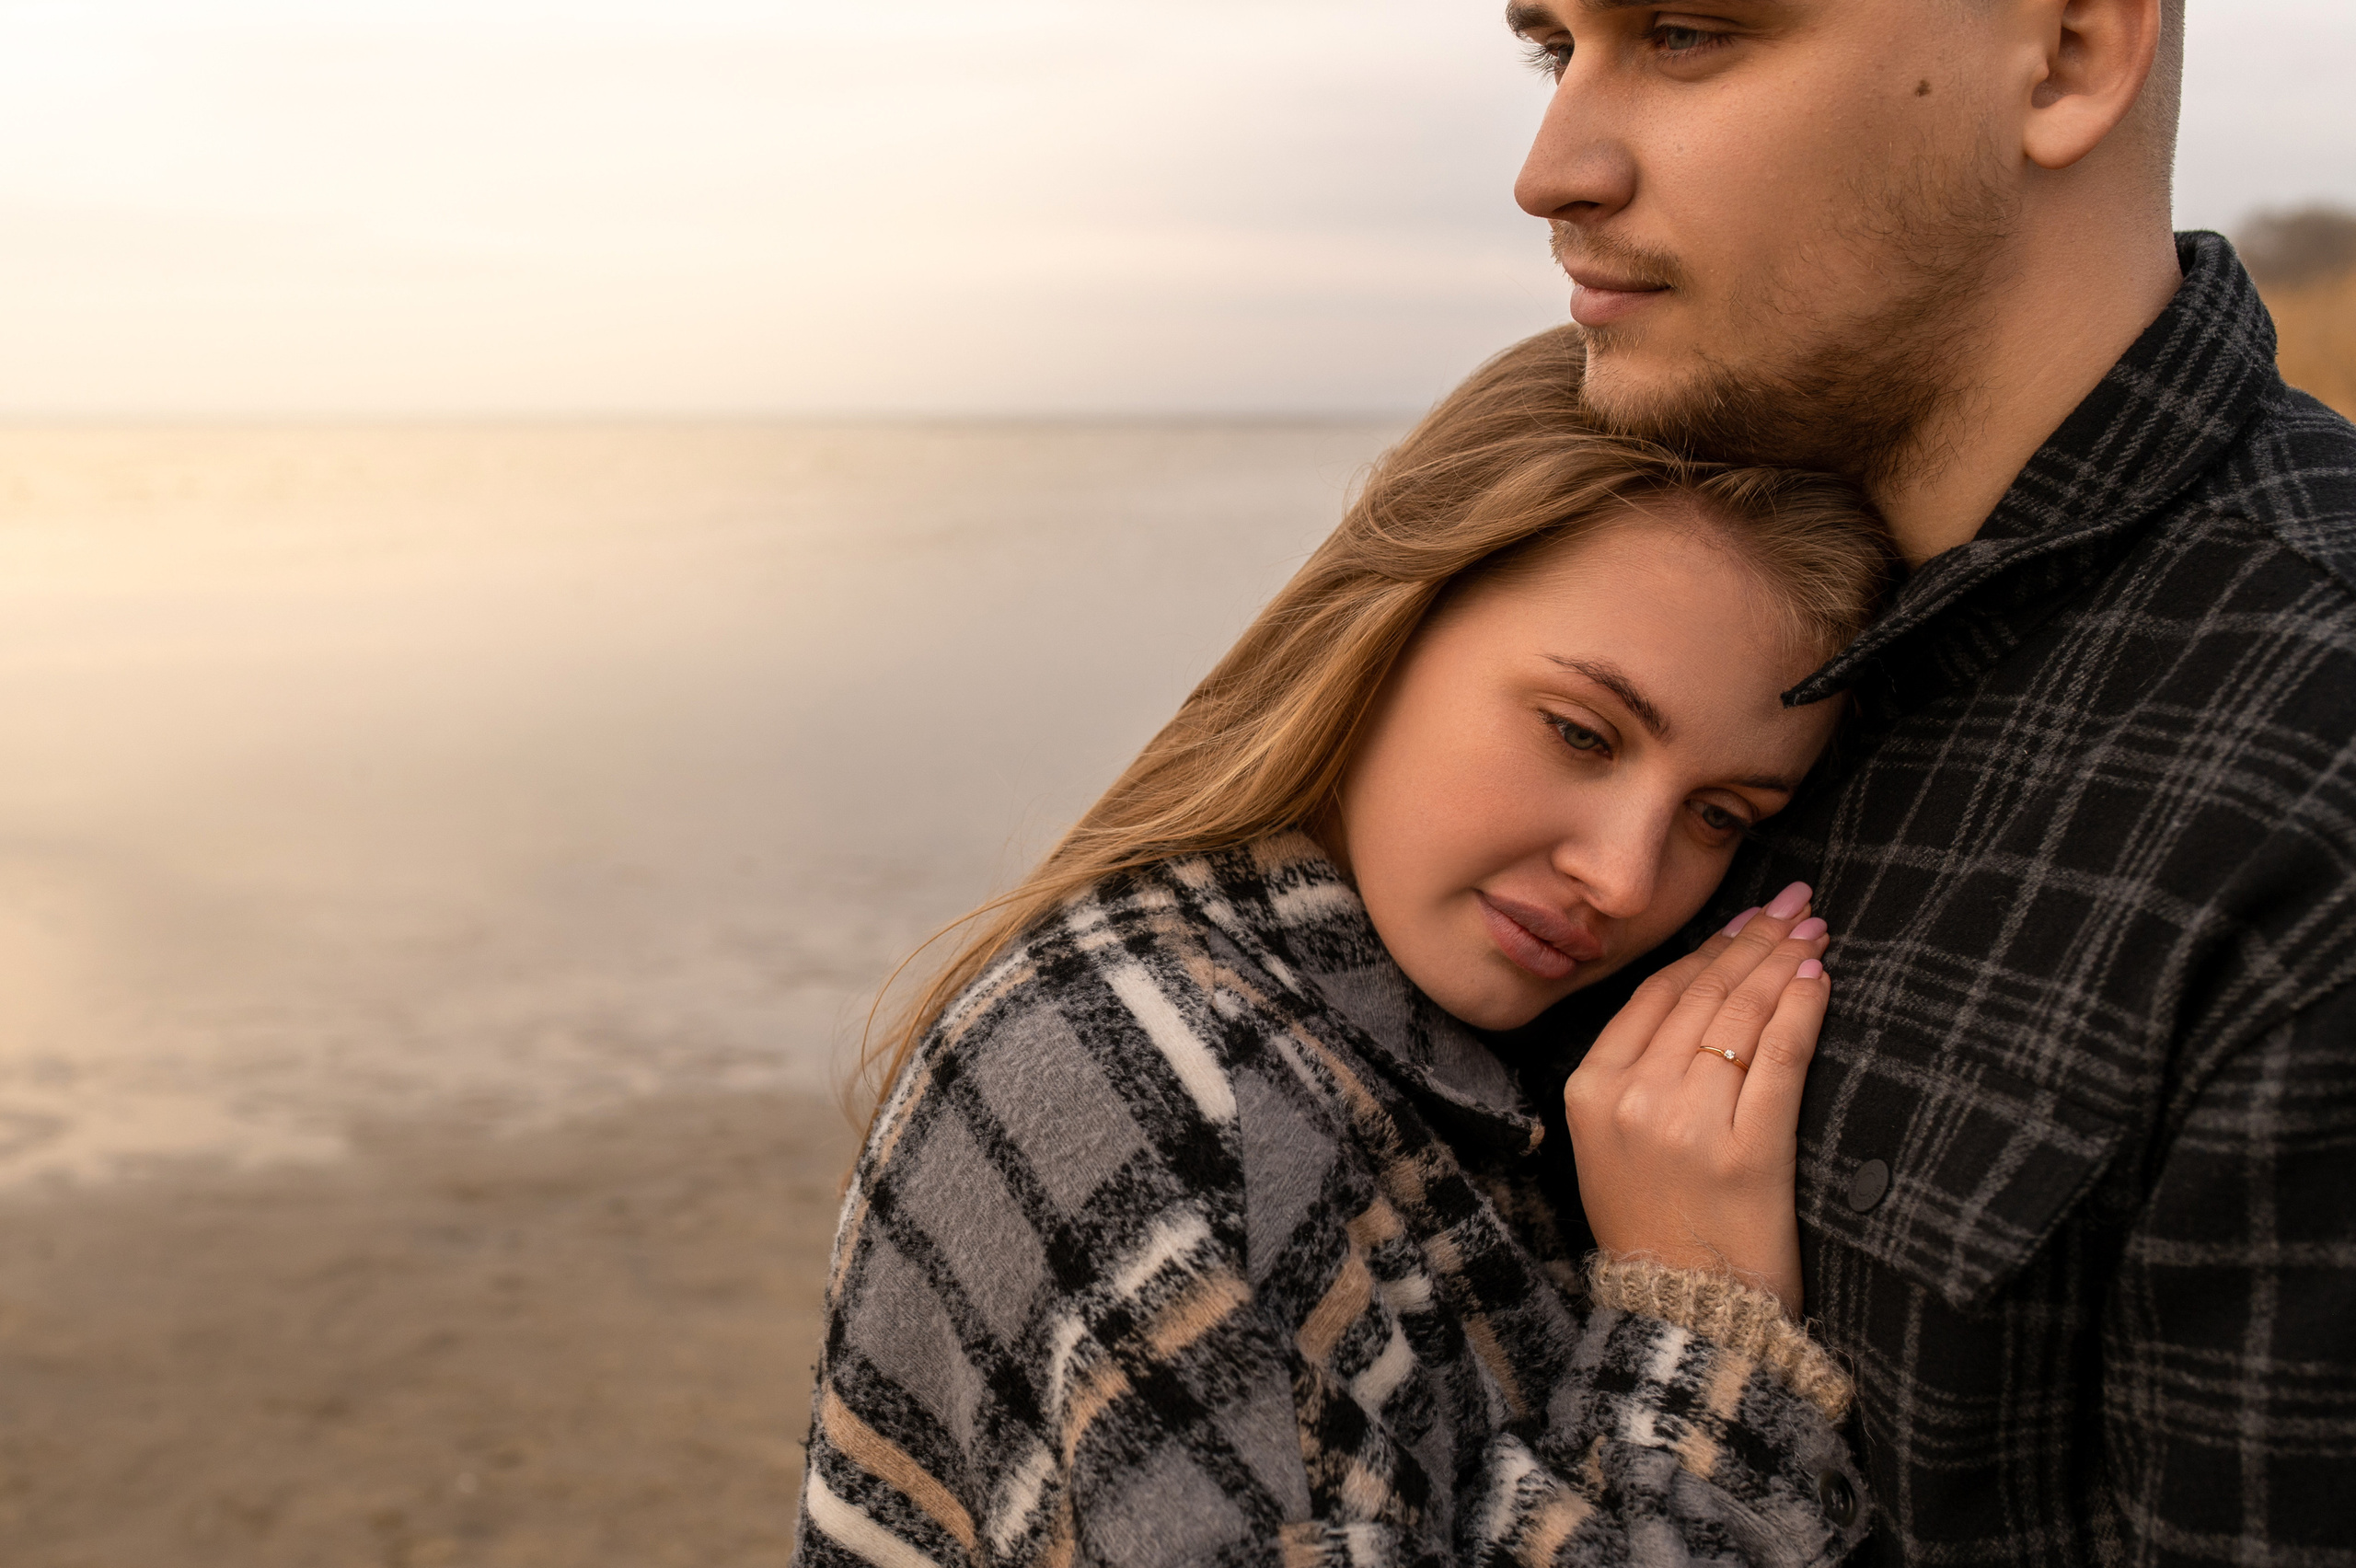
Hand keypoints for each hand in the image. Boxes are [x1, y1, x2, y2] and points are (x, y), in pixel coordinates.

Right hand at [1564, 883, 1831, 1313]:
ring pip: (1738, 1017)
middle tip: (1794, 903)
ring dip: (1782, 963)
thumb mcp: (1608, 1144)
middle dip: (1753, 941)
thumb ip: (1635, 1073)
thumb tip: (1701, 991)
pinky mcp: (1747, 1150)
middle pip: (1701, 995)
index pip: (1654, 996)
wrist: (1685, 1313)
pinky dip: (1801, 1011)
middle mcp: (1633, 1097)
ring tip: (1813, 931)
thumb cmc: (1654, 1226)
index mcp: (1590, 1090)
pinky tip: (1819, 978)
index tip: (1747, 920)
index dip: (1707, 950)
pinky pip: (1778, 1059)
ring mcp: (1688, 1122)